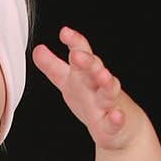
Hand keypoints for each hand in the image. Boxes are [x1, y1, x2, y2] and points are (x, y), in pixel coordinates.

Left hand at [33, 27, 129, 148]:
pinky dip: (117, 119)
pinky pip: (115, 122)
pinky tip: (116, 115)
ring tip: (103, 75)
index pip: (82, 54)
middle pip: (94, 70)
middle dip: (87, 61)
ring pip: (109, 91)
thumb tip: (37, 50)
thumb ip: (53, 67)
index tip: (64, 33)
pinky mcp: (114, 126)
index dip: (74, 43)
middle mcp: (98, 86)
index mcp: (85, 76)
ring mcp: (108, 104)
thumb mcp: (70, 84)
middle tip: (76, 54)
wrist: (122, 127)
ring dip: (106, 82)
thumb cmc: (94, 103)